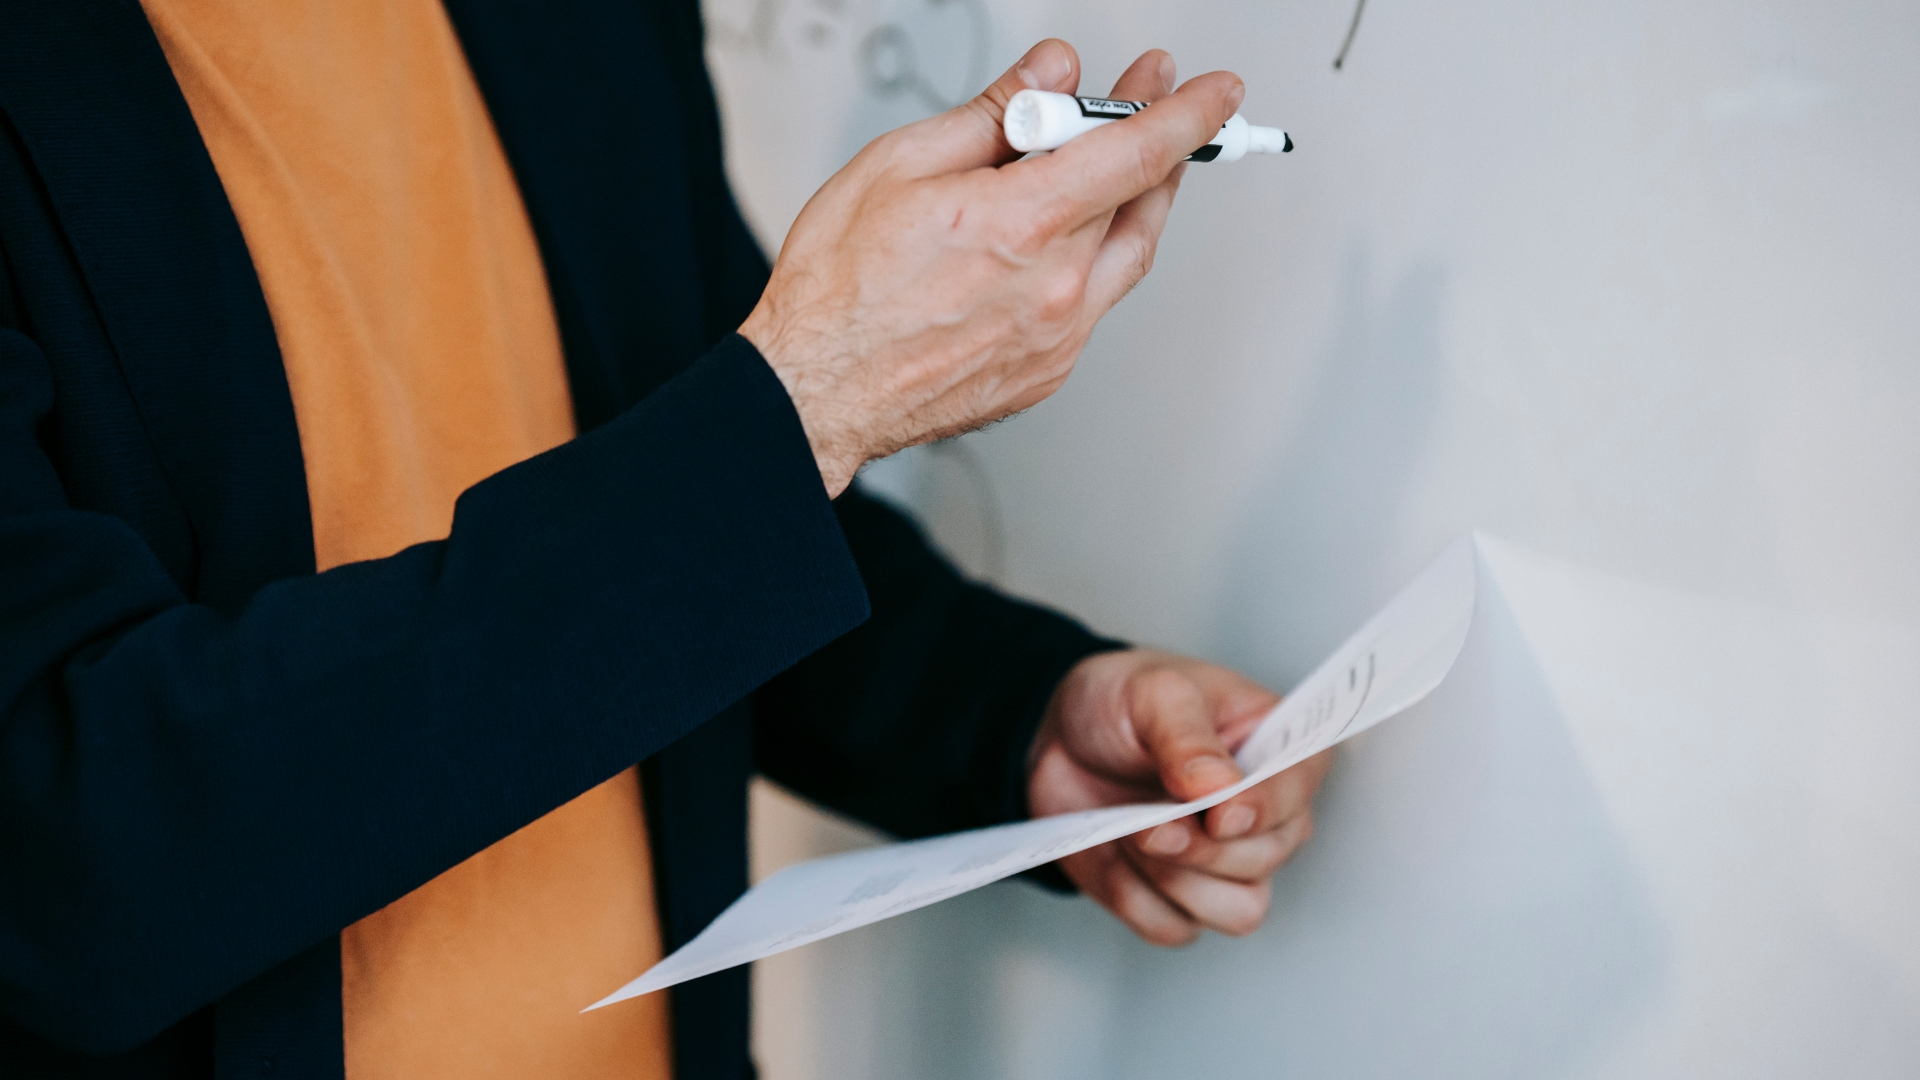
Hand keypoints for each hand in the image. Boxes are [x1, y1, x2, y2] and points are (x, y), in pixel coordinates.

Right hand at [740, 41, 1246, 494]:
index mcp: (1020, 225)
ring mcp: (1056, 337)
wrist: (816, 390)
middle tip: (1152, 100)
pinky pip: (1093, 303)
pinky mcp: (1046, 372)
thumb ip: (992, 115)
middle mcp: (1053, 287)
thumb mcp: (901, 165)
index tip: (1214, 89)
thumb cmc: (839, 289)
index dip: (1184, 113)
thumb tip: (1050, 75)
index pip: (1133, 152)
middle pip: (1140, 200)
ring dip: (1137, 201)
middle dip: (1156, 140)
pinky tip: (1062, 239)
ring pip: (1126, 255)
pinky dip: (1091, 259)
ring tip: (1119, 163)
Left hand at [1027, 649, 1333, 945]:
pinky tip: (1115, 853)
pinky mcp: (1180, 899)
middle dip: (1199, 847)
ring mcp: (1229, 865)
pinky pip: (1174, 928)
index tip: (1217, 814)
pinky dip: (1135, 898)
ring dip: (1174, 879)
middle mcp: (1268, 817)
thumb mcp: (1154, 694)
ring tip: (1131, 832)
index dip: (1262, 812)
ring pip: (1237, 912)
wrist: (1062, 738)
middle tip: (1148, 820)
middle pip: (1264, 860)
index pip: (1298, 794)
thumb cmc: (1124, 703)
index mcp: (1280, 753)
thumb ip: (1187, 738)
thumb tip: (1221, 788)